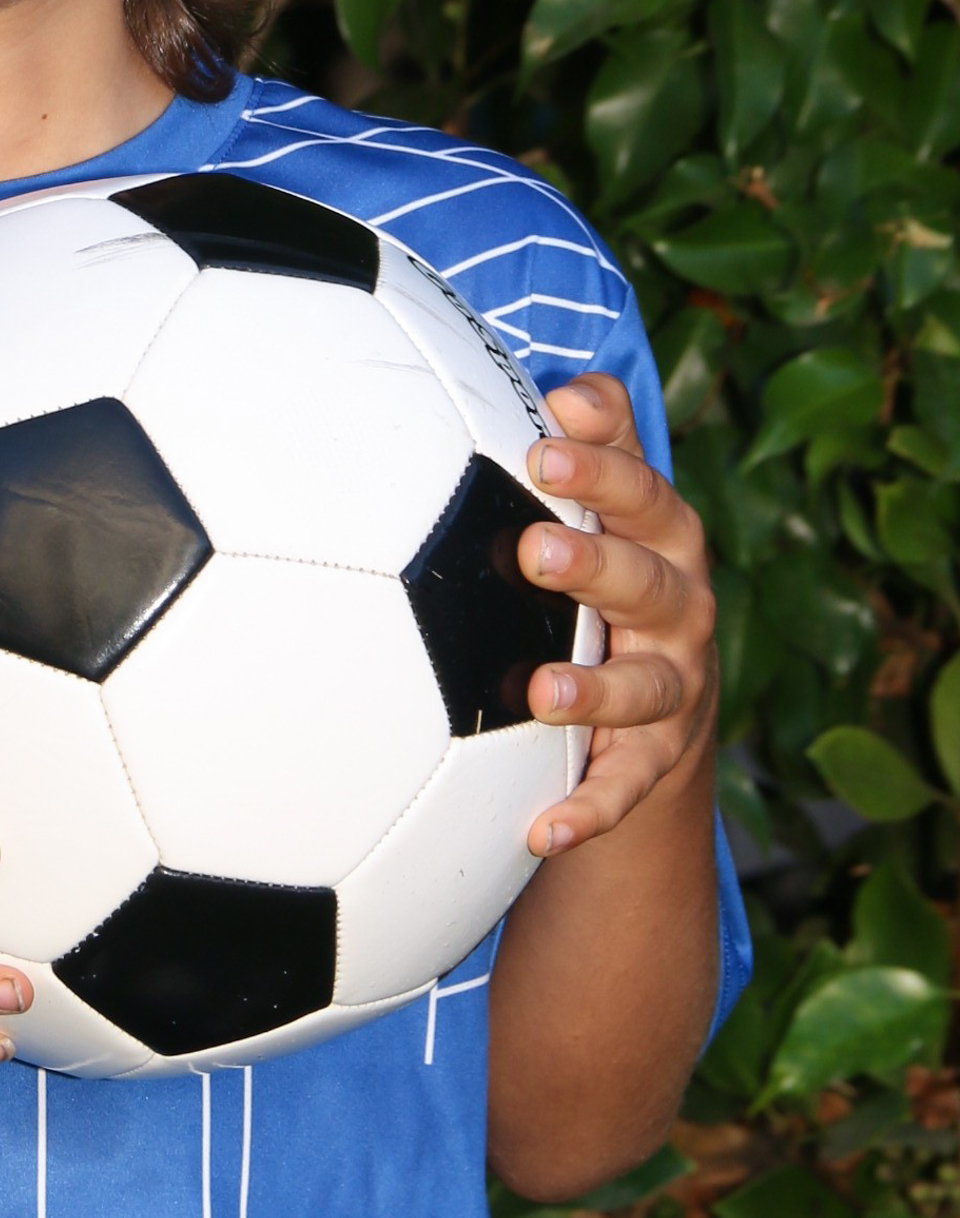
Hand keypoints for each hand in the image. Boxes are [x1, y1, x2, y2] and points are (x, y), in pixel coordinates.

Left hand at [517, 372, 717, 857]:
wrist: (651, 706)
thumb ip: (595, 442)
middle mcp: (682, 610)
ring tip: (541, 694)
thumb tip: (567, 387)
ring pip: (646, 688)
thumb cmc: (606, 575)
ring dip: (595, 692)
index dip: (600, 468)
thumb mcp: (607, 507)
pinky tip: (542, 830)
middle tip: (535, 548)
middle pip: (651, 583)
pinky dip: (588, 811)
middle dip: (597, 565)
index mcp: (663, 538)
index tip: (541, 445)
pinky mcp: (655, 762)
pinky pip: (624, 789)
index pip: (643, 493)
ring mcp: (674, 688)